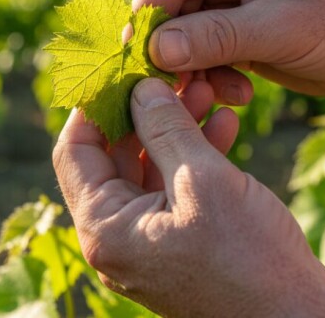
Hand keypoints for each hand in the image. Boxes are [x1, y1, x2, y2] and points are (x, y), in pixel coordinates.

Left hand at [52, 78, 324, 316]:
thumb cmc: (249, 258)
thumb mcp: (204, 180)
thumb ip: (165, 127)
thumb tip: (139, 85)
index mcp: (105, 228)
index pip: (74, 150)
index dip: (96, 102)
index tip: (123, 65)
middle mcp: (116, 237)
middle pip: (112, 155)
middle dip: (144, 109)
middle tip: (174, 71)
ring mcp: (146, 241)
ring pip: (147, 166)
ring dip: (173, 126)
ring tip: (205, 87)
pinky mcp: (177, 241)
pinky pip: (173, 187)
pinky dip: (193, 154)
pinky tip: (223, 122)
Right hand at [133, 0, 324, 96]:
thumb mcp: (278, 30)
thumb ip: (215, 38)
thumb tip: (155, 50)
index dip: (150, 11)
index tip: (135, 52)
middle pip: (173, 3)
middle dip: (170, 46)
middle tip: (164, 85)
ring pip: (184, 33)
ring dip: (192, 68)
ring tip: (212, 93)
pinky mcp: (238, 28)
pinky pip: (204, 52)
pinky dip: (212, 76)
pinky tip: (238, 93)